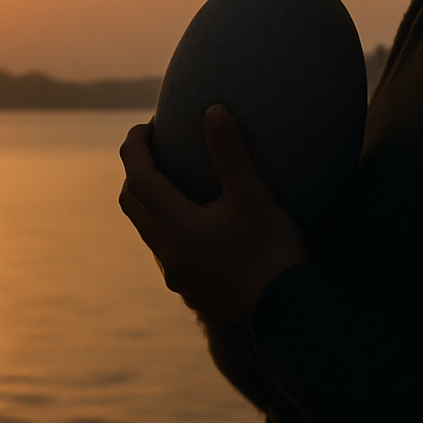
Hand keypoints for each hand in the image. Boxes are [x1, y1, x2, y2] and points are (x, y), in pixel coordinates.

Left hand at [118, 104, 306, 326]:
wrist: (290, 312)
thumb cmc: (274, 250)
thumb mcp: (253, 196)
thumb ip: (230, 152)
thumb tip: (213, 110)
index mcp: (176, 228)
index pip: (138, 177)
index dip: (136, 146)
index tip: (147, 125)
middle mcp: (168, 254)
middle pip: (132, 204)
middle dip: (137, 171)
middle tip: (159, 147)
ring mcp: (177, 276)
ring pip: (147, 229)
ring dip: (151, 200)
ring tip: (176, 177)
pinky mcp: (191, 290)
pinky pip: (165, 250)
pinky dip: (168, 225)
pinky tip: (196, 218)